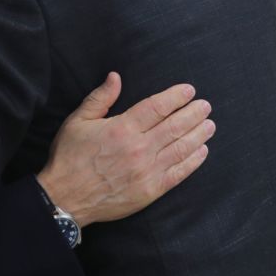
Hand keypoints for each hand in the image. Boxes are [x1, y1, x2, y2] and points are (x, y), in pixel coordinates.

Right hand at [36, 73, 213, 226]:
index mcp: (121, 128)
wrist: (66, 198)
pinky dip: (193, 162)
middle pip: (174, 126)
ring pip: (180, 148)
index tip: (189, 91)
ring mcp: (146, 171)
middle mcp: (138, 148)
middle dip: (193, 114)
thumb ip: (100, 98)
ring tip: (209, 125)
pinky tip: (202, 151)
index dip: (176, 97)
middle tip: (205, 106)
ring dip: (198, 135)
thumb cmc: (69, 157)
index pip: (156, 107)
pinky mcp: (150, 191)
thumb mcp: (77, 121)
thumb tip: (116, 76)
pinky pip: (178, 174)